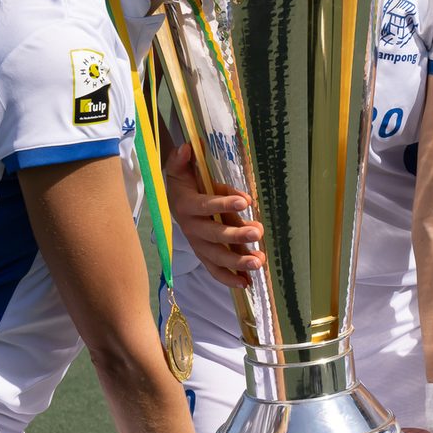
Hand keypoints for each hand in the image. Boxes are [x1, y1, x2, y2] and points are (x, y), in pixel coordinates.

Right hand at [164, 143, 264, 285]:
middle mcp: (191, 228)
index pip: (206, 205)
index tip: (246, 202)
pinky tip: (247, 284)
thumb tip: (188, 148)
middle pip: (213, 235)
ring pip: (216, 256)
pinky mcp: (204, 254)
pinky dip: (229, 278)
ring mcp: (198, 244)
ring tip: (259, 262)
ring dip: (237, 261)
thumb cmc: (184, 182)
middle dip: (236, 236)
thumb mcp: (180, 167)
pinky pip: (215, 269)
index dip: (224, 204)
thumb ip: (182, 159)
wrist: (173, 198)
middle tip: (258, 232)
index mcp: (186, 205)